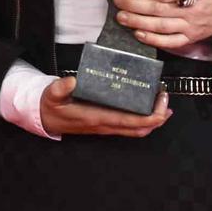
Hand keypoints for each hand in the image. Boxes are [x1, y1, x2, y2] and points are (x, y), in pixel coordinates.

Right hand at [40, 76, 170, 136]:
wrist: (45, 119)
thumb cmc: (51, 107)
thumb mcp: (51, 95)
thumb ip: (61, 87)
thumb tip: (74, 80)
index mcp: (96, 118)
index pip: (130, 122)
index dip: (150, 116)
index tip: (161, 103)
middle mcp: (105, 125)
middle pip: (140, 129)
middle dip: (158, 118)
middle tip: (165, 100)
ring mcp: (106, 126)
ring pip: (136, 130)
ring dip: (153, 120)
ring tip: (162, 104)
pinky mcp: (105, 123)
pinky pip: (129, 126)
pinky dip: (142, 119)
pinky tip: (146, 107)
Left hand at [114, 0, 211, 48]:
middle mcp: (190, 11)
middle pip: (158, 11)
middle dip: (135, 6)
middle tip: (117, 0)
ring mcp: (190, 27)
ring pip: (160, 27)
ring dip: (138, 23)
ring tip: (120, 16)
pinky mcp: (190, 37)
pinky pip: (170, 42)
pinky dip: (153, 41)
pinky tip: (138, 35)